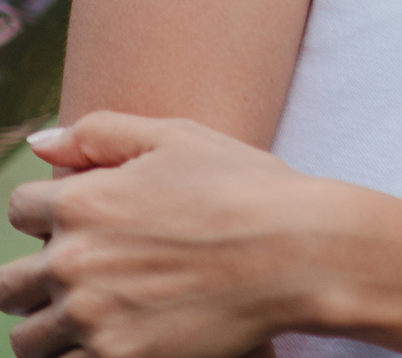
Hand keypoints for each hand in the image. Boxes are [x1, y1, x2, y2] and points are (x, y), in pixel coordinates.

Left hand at [1, 113, 324, 357]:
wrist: (303, 252)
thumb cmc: (248, 188)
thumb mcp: (180, 138)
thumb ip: (101, 133)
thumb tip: (40, 142)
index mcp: (83, 202)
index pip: (21, 210)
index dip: (50, 213)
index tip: (84, 223)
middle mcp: (75, 261)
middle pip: (8, 286)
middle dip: (35, 281)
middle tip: (83, 280)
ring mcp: (92, 317)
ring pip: (28, 339)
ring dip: (53, 328)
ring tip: (96, 318)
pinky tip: (113, 341)